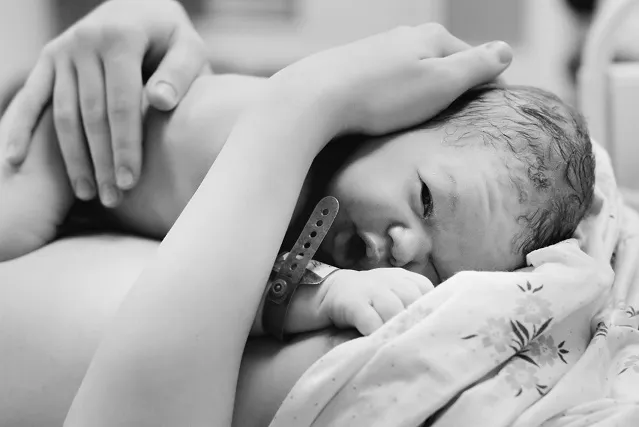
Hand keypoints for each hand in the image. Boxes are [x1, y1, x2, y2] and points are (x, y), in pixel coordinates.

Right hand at [0, 0, 209, 206]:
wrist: (140, 4)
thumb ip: (179, 74)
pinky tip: (14, 160)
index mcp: (120, 38)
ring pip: (63, 114)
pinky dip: (19, 129)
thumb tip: (161, 102)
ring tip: (88, 193)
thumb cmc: (171, 38)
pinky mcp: (48, 57)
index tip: (130, 182)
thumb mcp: (188, 48)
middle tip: (113, 199)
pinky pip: (31, 98)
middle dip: (102, 161)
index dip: (126, 146)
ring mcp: (62, 49)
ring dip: (73, 158)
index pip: (122, 104)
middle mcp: (85, 41)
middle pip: (91, 115)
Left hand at [272, 23, 512, 136]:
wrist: (317, 97)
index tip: (493, 114)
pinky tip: (391, 114)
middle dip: (455, 90)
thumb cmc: (382, 95)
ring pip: (414, 74)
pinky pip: (390, 84)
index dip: (487, 87)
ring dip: (425, 95)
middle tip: (460, 120)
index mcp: (432, 38)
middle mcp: (405, 38)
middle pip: (443, 65)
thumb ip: (476, 66)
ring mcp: (378, 52)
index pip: (475, 60)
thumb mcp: (440, 82)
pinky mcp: (356, 70)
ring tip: (426, 121)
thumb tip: (506, 50)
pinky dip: (398, 99)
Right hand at [319, 268, 433, 335]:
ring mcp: (370, 288)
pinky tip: (378, 343)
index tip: (429, 327)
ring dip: (397, 329)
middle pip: (413, 300)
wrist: (332, 292)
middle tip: (417, 342)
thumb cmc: (371, 300)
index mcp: (403, 277)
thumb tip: (440, 325)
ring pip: (393, 310)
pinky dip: (377, 334)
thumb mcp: (394, 294)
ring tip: (399, 346)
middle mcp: (389, 279)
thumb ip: (414, 304)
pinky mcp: (353, 302)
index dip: (430, 309)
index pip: (426, 289)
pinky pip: (370, 320)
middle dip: (415, 322)